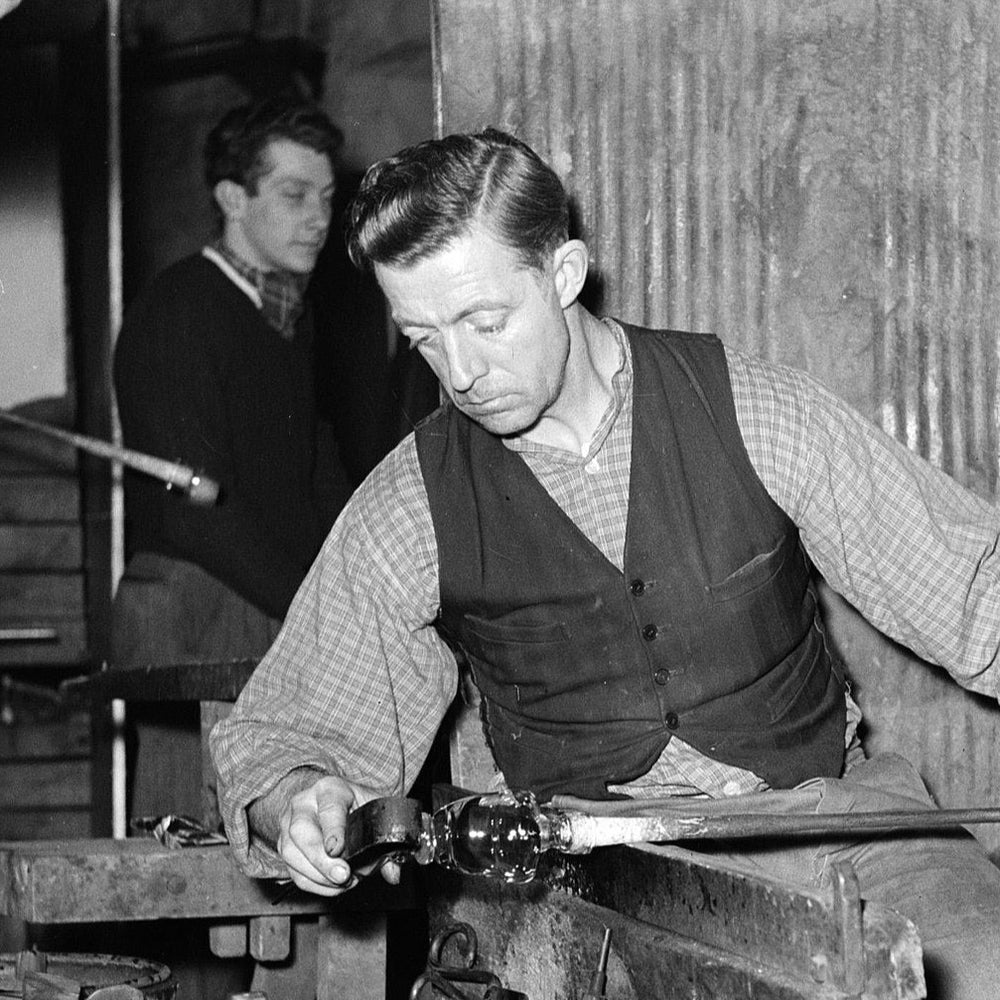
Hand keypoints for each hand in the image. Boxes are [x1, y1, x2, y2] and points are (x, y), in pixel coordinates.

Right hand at [275, 774, 402, 896]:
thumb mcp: (373, 810)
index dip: (333, 830)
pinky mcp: (283, 847)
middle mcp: (303, 804)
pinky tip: (332, 887)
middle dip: (321, 859)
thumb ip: (386, 839)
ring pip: (291, 854)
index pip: (328, 807)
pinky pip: (292, 872)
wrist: (329, 802)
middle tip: (342, 876)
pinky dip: (313, 885)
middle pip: (301, 831)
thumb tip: (393, 873)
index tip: (337, 849)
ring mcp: (288, 825)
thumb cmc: (353, 806)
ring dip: (318, 876)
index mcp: (329, 789)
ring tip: (343, 883)